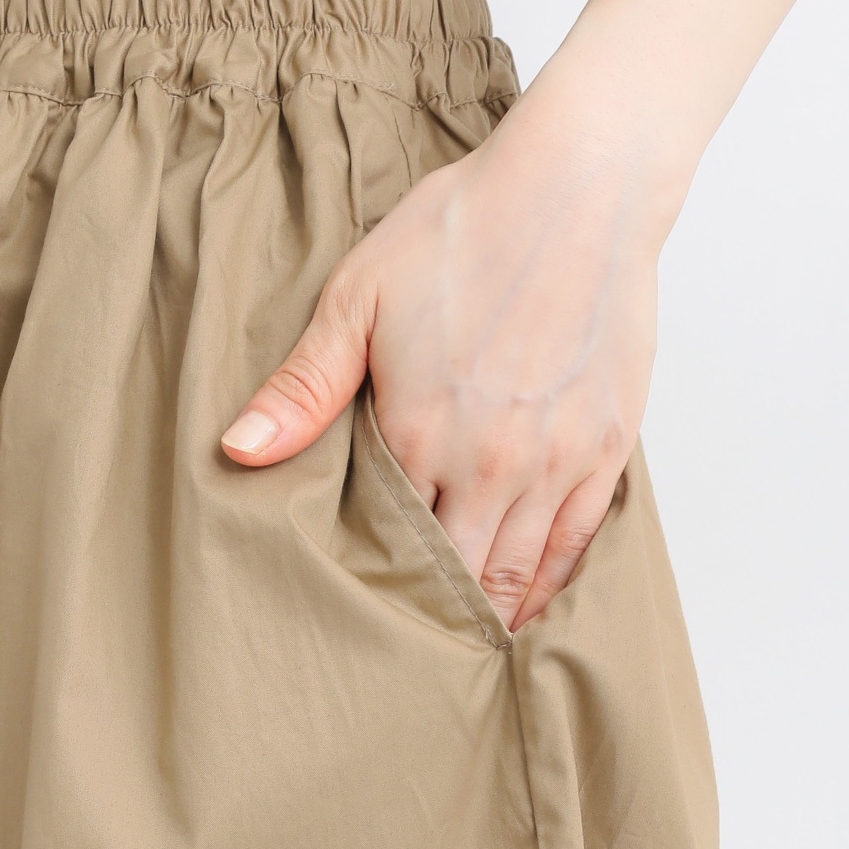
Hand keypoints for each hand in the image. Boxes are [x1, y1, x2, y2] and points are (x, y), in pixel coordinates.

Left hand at [220, 79, 684, 633]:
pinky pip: (578, 541)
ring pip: (519, 570)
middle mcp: (494, 461)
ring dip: (488, 614)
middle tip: (404, 662)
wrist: (578, 187)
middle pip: (456, 572)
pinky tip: (530, 606)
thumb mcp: (359, 298)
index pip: (390, 542)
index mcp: (422, 432)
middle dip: (428, 618)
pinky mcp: (609, 444)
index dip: (372, 586)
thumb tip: (239, 450)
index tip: (354, 621)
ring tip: (462, 653)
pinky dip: (551, 584)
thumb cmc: (464, 230)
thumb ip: (303, 387)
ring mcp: (559, 458)